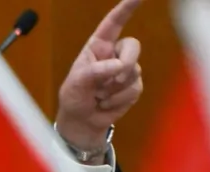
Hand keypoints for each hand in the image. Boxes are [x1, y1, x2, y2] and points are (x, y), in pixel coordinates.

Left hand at [55, 0, 144, 155]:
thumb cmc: (75, 97)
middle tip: (113, 79)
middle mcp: (115, 54)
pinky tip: (106, 104)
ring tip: (99, 96)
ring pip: (134, 71)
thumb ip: (96, 71)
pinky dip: (118, 100)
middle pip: (133, 46)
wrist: (82, 122)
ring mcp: (126, 70)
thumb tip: (120, 66)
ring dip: (114, 89)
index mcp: (98, 46)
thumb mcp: (77, 83)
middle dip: (127, 62)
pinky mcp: (133, 87)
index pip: (114, 23)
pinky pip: (134, 89)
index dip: (126, 8)